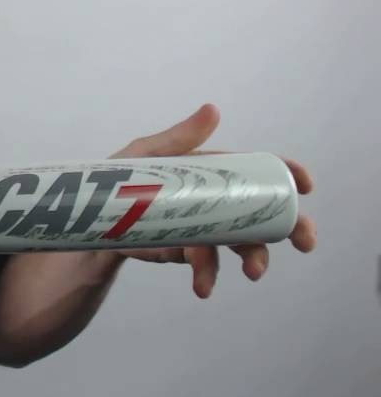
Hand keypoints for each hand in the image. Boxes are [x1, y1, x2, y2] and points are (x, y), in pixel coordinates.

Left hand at [108, 103, 316, 297]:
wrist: (89, 220)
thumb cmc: (117, 179)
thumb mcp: (144, 155)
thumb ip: (177, 138)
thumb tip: (213, 109)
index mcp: (207, 170)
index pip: (255, 170)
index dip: (285, 175)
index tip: (306, 185)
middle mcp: (212, 198)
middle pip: (261, 211)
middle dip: (289, 227)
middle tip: (306, 241)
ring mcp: (201, 226)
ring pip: (241, 242)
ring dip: (254, 257)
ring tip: (253, 272)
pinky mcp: (183, 250)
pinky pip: (205, 263)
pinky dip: (207, 275)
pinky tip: (203, 287)